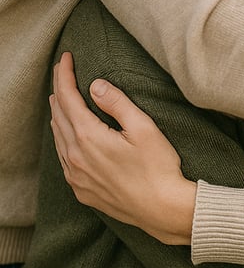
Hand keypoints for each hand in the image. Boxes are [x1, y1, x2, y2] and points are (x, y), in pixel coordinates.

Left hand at [50, 52, 195, 244]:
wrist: (161, 209)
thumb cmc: (157, 167)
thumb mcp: (143, 127)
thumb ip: (117, 103)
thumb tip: (95, 84)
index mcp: (88, 137)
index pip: (68, 98)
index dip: (65, 75)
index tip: (66, 58)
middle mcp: (75, 157)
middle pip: (58, 115)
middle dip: (59, 89)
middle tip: (63, 71)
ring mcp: (76, 176)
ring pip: (58, 137)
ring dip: (58, 113)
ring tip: (60, 96)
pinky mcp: (81, 190)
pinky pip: (63, 158)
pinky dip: (62, 138)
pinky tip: (67, 133)